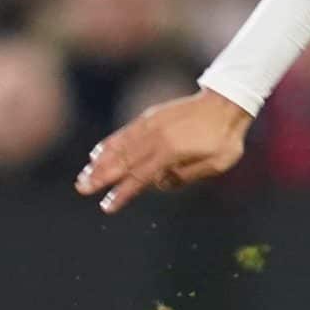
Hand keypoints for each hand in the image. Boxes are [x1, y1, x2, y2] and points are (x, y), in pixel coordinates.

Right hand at [75, 87, 252, 214]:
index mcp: (172, 152)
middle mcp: (156, 137)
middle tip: (82, 189)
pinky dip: (109, 142)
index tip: (107, 206)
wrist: (227, 103)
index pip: (140, 177)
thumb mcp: (217, 164)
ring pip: (120, 146)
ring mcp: (151, 124)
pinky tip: (97, 152)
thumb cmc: (225, 138)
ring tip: (84, 175)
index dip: (122, 193)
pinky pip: (125, 131)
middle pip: (123, 161)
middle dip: (101, 177)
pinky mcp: (151, 116)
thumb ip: (186, 176)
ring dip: (100, 162)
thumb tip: (159, 184)